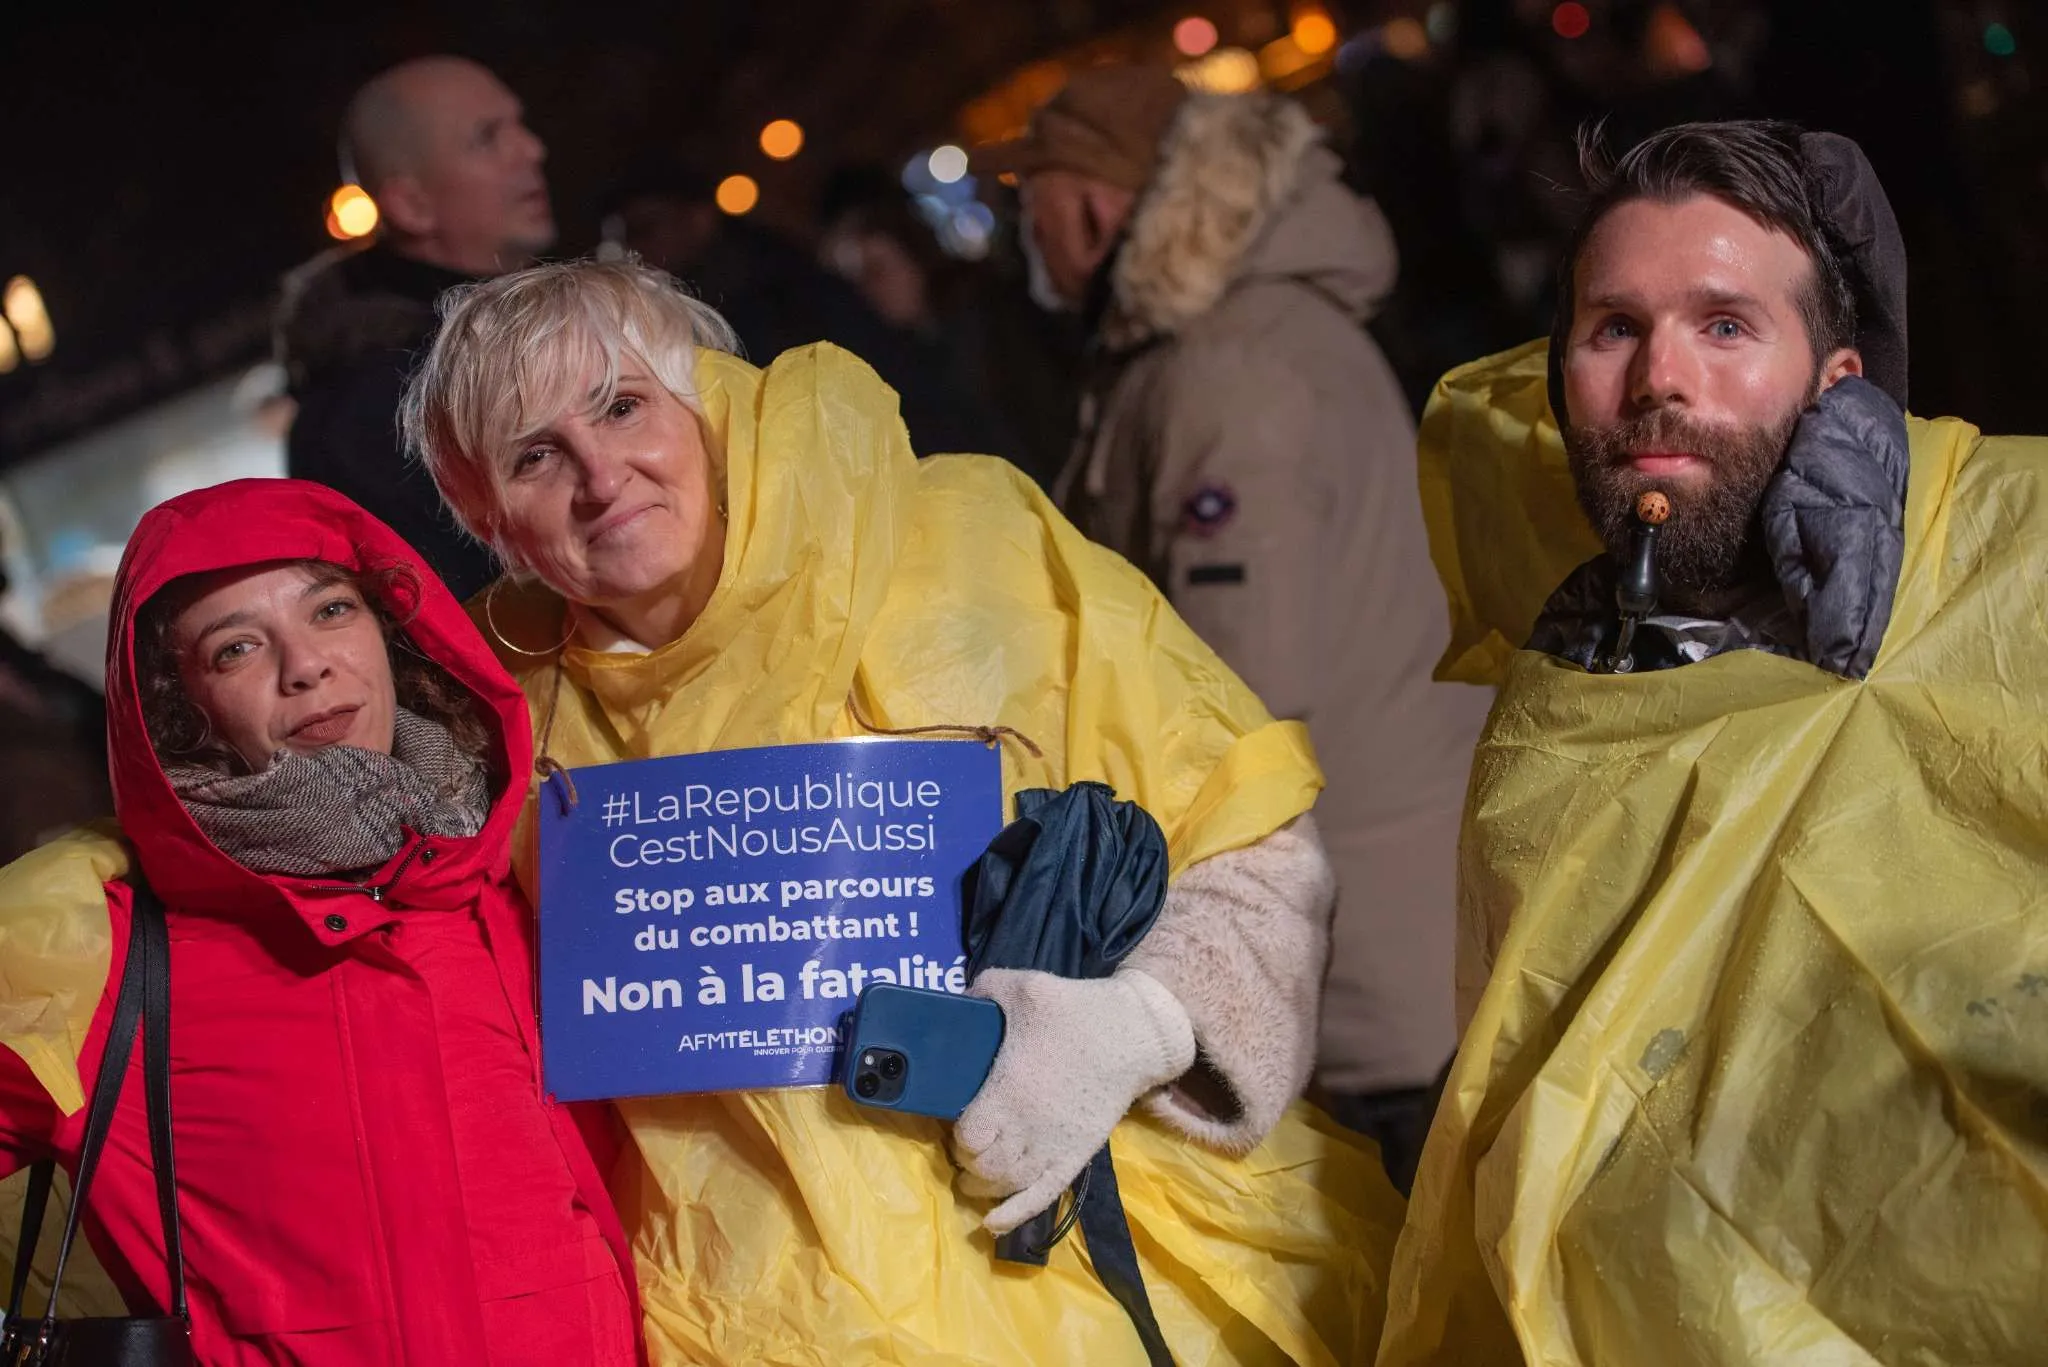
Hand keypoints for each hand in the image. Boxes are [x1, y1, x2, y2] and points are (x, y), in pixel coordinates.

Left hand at [954, 967, 1194, 1233]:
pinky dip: (1013, 1215)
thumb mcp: (1025, 986)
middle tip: (966, 1141)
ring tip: (973, 1174)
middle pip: (981, 1167)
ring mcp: (1052, 1147)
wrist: (1134, 1035)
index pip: (967, 1137)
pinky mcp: (1075, 1157)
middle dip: (967, 1159)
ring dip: (983, 1185)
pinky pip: (1040, 1198)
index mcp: (1009, 1090)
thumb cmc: (1077, 1011)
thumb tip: (955, 1000)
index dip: (957, 1134)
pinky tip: (992, 1223)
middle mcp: (1027, 1127)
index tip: (956, 1120)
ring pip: (1004, 1187)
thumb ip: (984, 990)